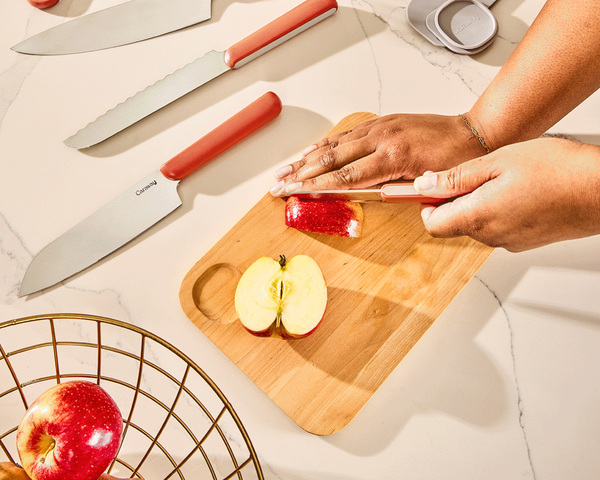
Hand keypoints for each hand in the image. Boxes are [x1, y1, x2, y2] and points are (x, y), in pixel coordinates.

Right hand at [270, 113, 486, 194]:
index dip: (314, 186)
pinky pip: (347, 134)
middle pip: (331, 158)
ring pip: (334, 144)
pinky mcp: (382, 122)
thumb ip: (396, 192)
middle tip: (278, 183)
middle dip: (300, 173)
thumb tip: (368, 199)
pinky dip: (326, 144)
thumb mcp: (428, 185)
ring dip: (307, 158)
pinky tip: (311, 151)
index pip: (344, 176)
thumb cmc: (456, 161)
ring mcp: (380, 127)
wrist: (473, 134)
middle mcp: (382, 138)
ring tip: (285, 170)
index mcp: (393, 157)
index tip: (292, 192)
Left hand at [413, 138, 599, 251]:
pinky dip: (495, 210)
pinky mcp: (524, 240)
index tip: (430, 185)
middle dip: (452, 200)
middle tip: (471, 173)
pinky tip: (515, 190)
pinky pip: (496, 227)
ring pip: (475, 224)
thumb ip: (456, 177)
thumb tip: (424, 185)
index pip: (432, 224)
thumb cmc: (558, 171)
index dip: (426, 204)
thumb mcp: (498, 162)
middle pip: (453, 223)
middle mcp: (490, 236)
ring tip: (500, 178)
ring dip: (475, 203)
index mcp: (478, 217)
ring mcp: (509, 241)